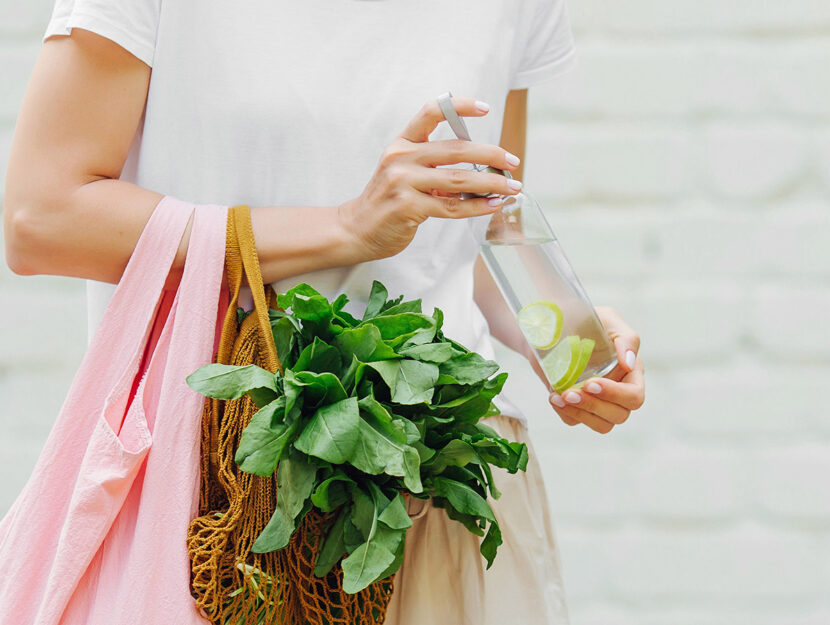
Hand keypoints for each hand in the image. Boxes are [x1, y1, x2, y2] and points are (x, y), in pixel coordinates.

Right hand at [338, 96, 522, 260]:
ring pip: (459, 179)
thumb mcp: (405, 172)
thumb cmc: (388, 200)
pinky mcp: (408, 206)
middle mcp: (401, 157)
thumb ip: (435, 165)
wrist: (357, 229)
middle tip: (512, 161)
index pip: (431, 112)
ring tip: (512, 187)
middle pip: (456, 149)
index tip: (486, 108)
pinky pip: (452, 206)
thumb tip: (482, 168)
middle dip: (491, 154)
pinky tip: (493, 205)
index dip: (460, 106)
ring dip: (491, 183)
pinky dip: (477, 206)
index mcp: (402, 143)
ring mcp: (403, 181)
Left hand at [548, 306, 644, 433]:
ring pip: (602, 425)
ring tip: (559, 397)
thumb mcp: (608, 319)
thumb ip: (626, 338)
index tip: (591, 383)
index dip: (615, 395)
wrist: (552, 325)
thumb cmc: (586, 319)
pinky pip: (576, 421)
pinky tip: (553, 396)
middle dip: (594, 406)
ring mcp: (598, 401)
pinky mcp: (578, 406)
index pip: (634, 396)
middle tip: (570, 392)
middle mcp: (618, 390)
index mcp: (631, 371)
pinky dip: (565, 413)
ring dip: (580, 413)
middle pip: (620, 415)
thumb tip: (629, 363)